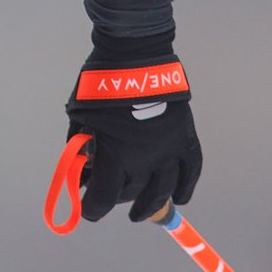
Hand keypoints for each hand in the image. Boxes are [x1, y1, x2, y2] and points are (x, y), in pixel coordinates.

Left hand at [64, 31, 200, 221]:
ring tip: (142, 214)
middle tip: (110, 195)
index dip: (93, 209)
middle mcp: (145, 158)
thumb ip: (81, 148)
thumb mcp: (79, 118)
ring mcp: (168, 149)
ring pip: (163, 191)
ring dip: (151, 206)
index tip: (88, 211)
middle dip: (117, 197)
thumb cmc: (99, 87)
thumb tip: (83, 171)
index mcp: (116, 154)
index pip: (104, 197)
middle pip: (131, 193)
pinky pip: (192, 170)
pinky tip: (179, 198)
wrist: (133, 56)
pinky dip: (186, 187)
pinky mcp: (185, 137)